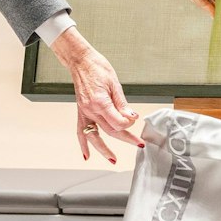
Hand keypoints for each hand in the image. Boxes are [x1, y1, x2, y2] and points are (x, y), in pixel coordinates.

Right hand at [50, 27, 142, 162]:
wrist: (81, 61)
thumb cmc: (98, 67)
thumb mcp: (115, 83)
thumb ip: (122, 104)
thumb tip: (131, 117)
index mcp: (100, 102)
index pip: (118, 122)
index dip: (129, 123)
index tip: (134, 119)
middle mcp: (91, 110)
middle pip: (110, 131)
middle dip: (126, 138)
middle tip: (139, 143)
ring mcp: (84, 112)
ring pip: (95, 136)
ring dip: (104, 150)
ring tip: (113, 159)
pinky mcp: (81, 112)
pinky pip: (80, 132)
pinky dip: (83, 145)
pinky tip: (86, 155)